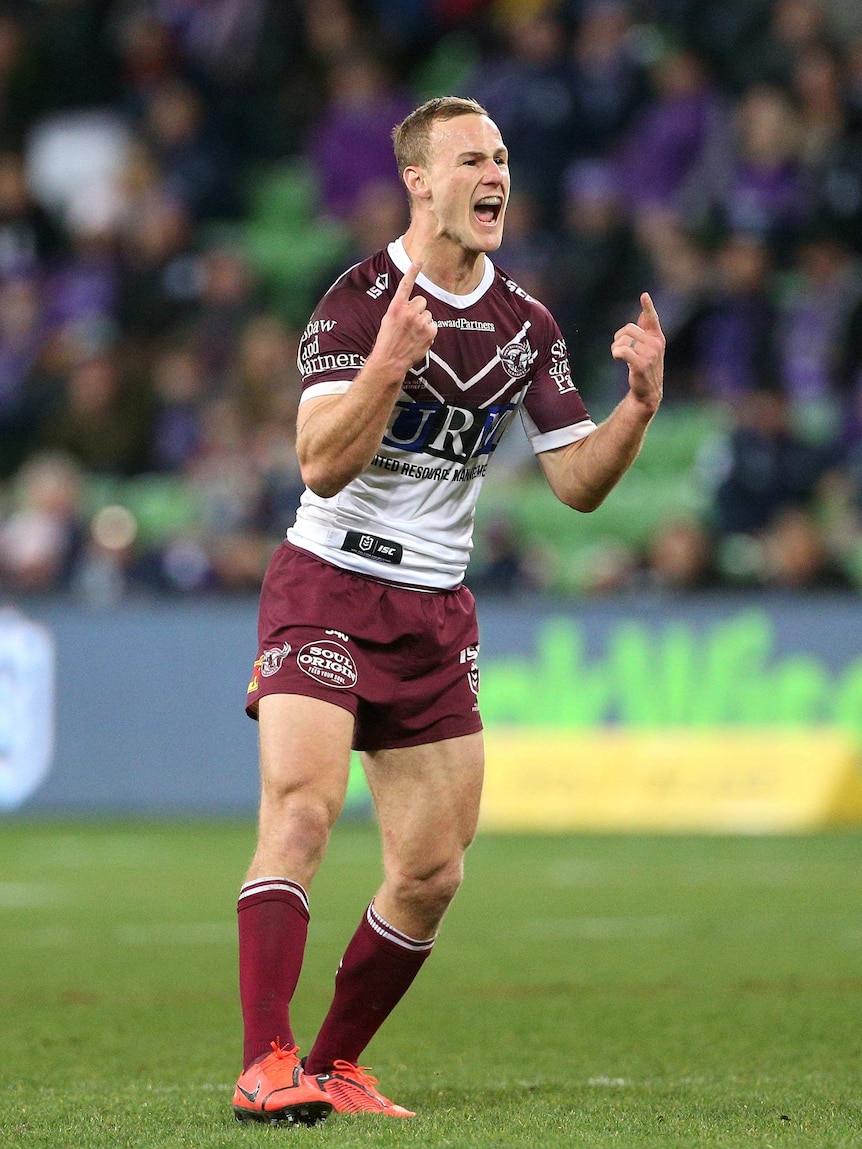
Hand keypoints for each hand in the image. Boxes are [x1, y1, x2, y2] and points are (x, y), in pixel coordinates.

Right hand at [370, 261, 437, 378]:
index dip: (412, 272)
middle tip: (409, 324)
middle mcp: (409, 312)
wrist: (390, 361)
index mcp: (396, 307)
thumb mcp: (388, 320)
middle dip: (418, 310)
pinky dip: (429, 332)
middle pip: (422, 301)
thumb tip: (416, 306)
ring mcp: (421, 322)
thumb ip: (401, 309)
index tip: (419, 261)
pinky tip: (419, 340)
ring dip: (423, 322)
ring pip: (428, 315)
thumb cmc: (387, 341)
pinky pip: (433, 326)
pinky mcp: (430, 332)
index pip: (406, 285)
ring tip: (412, 334)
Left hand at [610, 292, 664, 415]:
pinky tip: (617, 358)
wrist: (648, 392)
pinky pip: (622, 351)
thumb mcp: (648, 349)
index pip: (652, 319)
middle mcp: (656, 344)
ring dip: (616, 347)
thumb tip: (643, 314)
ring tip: (619, 355)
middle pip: (629, 329)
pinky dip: (616, 353)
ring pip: (624, 340)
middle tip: (618, 348)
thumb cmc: (646, 368)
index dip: (648, 307)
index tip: (644, 295)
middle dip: (619, 337)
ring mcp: (650, 354)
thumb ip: (646, 332)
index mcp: (658, 338)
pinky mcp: (641, 364)